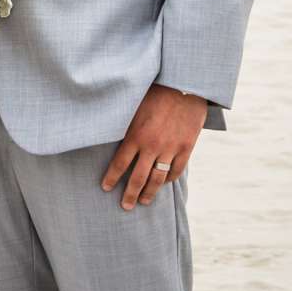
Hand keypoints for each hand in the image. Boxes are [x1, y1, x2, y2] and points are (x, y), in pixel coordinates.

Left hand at [101, 84, 207, 208]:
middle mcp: (152, 145)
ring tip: (144, 201)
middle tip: (125, 206)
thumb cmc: (156, 91)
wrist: (186, 84)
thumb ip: (124, 123)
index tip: (106, 188)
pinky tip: (162, 183)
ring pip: (157, 178)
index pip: (119, 163)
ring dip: (150, 193)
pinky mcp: (186, 147)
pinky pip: (176, 170)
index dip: (112, 178)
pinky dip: (168, 180)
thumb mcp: (134, 105)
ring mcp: (170, 148)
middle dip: (130, 194)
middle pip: (138, 178)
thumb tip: (105, 130)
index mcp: (136, 135)